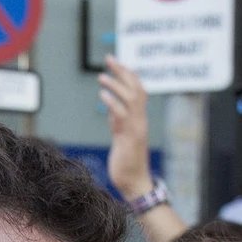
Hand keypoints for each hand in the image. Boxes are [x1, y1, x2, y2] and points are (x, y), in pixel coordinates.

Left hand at [99, 56, 152, 199]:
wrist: (134, 184)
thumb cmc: (127, 164)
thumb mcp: (121, 137)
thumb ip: (118, 122)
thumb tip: (111, 107)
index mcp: (139, 119)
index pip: (138, 89)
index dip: (127, 74)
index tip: (115, 62)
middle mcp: (141, 120)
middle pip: (136, 88)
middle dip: (123, 71)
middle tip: (109, 58)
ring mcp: (137, 128)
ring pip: (131, 98)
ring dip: (116, 84)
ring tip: (101, 76)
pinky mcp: (130, 137)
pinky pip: (122, 114)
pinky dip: (112, 102)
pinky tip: (102, 94)